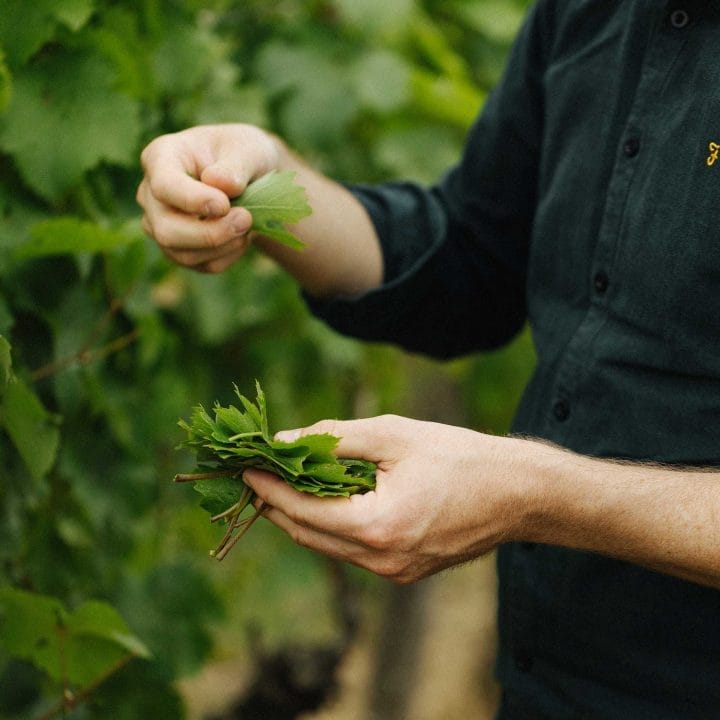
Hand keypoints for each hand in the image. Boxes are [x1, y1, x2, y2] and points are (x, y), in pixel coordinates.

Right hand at [136, 124, 279, 272]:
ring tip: (248, 224)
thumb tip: (218, 183)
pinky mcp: (179, 249)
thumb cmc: (244, 154)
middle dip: (210, 234)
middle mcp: (151, 194)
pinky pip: (203, 265)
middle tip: (246, 220)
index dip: (193, 200)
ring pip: (183, 254)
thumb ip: (235, 165)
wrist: (252, 178)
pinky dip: (229, 255)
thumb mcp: (248, 149)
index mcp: (161, 157)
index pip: (164, 185)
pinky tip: (241, 236)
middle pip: (166, 230)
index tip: (224, 205)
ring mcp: (161, 225)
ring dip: (224, 245)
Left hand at [243, 415, 532, 582]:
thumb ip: (334, 439)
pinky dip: (332, 524)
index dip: (268, 487)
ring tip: (286, 480)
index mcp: (377, 527)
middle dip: (278, 503)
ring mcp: (394, 572)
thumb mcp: (394, 435)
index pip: (301, 511)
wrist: (518, 494)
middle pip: (307, 535)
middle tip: (259, 471)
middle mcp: (381, 561)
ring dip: (303, 515)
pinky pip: (352, 550)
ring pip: (328, 545)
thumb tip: (286, 440)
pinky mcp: (404, 571)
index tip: (245, 465)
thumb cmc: (460, 457)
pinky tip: (327, 497)